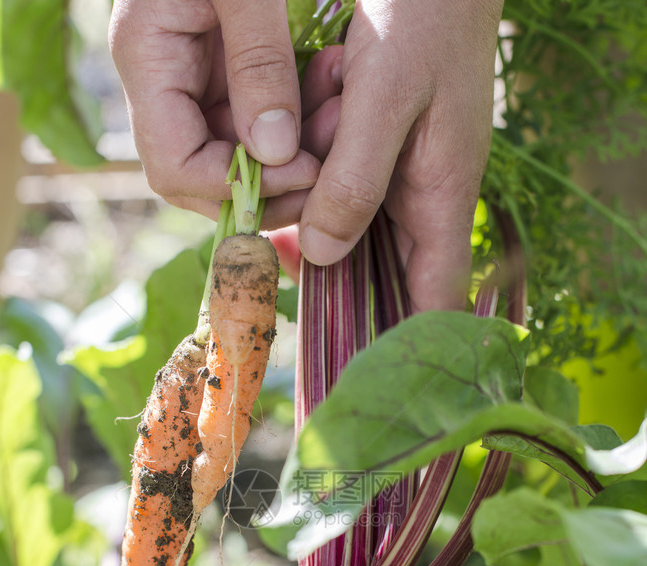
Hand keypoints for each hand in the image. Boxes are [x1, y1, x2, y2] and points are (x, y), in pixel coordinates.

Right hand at [108, 0, 319, 227]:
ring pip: (239, 152)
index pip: (175, 167)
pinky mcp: (224, 65)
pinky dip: (299, 120)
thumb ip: (258, 62)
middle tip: (327, 172)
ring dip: (293, 154)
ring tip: (341, 120)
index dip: (235, 188)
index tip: (302, 172)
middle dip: (269, 186)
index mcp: (146, 58)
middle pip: (205, 176)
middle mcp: (162, 80)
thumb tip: (276, 153)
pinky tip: (333, 98)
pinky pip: (258, 118)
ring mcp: (192, 76)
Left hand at [298, 0, 503, 310]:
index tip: (359, 377)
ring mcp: (400, 179)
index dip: (403, 341)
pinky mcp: (375, 154)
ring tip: (284, 181)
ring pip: (345, 231)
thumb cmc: (425, 15)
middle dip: (329, 270)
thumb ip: (356, 179)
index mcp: (443, 198)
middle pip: (378, 275)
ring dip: (308, 215)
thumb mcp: (386, 94)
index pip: (435, 299)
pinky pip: (335, 190)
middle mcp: (422, 200)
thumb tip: (319, 255)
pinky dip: (306, 182)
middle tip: (275, 255)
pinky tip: (281, 163)